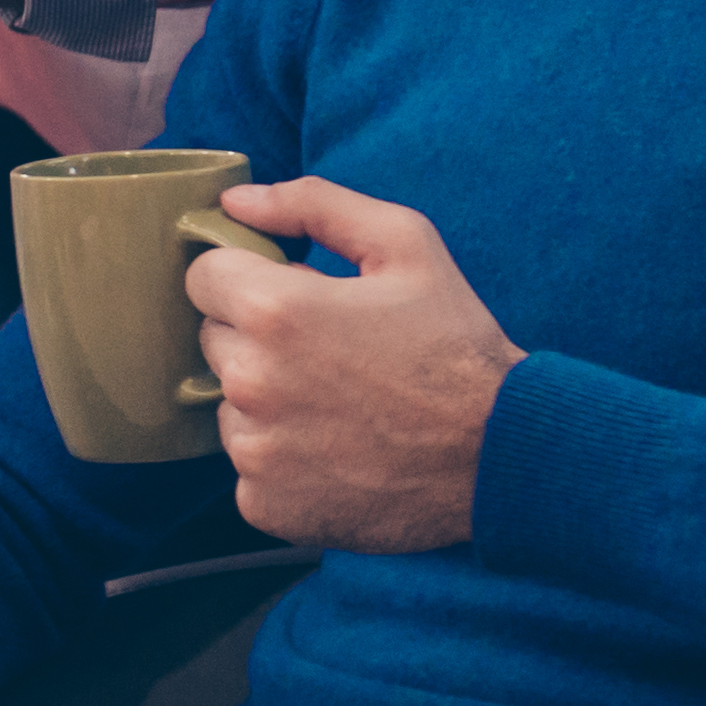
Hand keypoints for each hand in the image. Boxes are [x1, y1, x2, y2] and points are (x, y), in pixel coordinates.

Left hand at [183, 180, 517, 554]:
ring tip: (341, 406)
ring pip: (229, 406)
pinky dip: (282, 460)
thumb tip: (233, 201)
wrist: (501, 456)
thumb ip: (313, 204)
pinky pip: (248, 467)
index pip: (204, 276)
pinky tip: (338, 452)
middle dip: (259, 338)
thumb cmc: (455, 344)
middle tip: (332, 353)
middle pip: (214, 341)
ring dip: (268, 401)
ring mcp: (254, 451)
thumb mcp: (405, 245)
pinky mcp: (265, 505)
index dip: (250, 279)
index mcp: (273, 312)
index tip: (297, 297)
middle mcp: (250, 383)